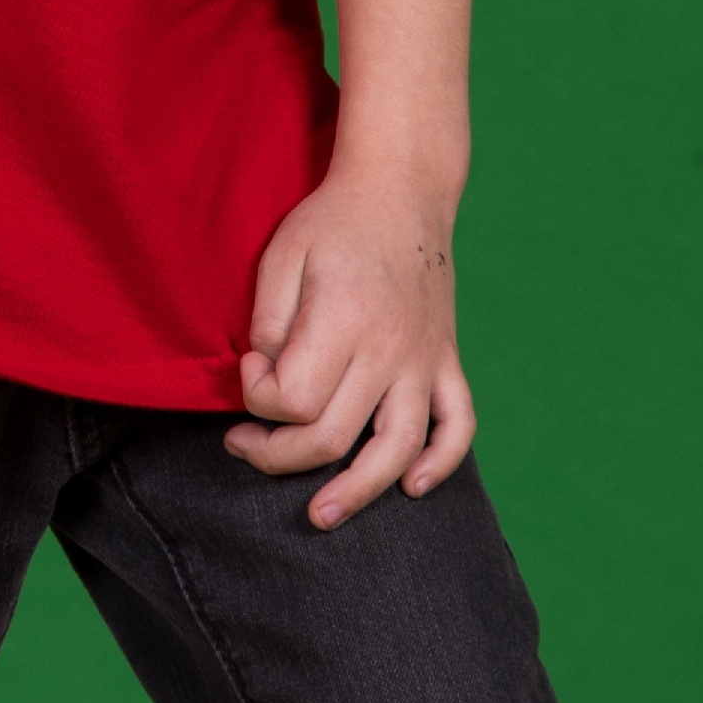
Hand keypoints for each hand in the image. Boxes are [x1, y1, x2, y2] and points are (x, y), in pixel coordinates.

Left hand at [224, 171, 475, 527]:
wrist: (402, 188)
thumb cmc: (332, 221)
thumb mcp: (281, 256)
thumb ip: (269, 323)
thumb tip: (267, 379)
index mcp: (344, 321)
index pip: (294, 401)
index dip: (257, 398)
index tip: (249, 368)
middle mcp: (389, 350)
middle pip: (335, 437)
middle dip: (277, 456)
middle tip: (243, 445)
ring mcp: (424, 359)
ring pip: (398, 448)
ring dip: (359, 490)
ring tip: (320, 514)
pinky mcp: (445, 359)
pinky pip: (458, 423)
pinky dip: (442, 461)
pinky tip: (414, 486)